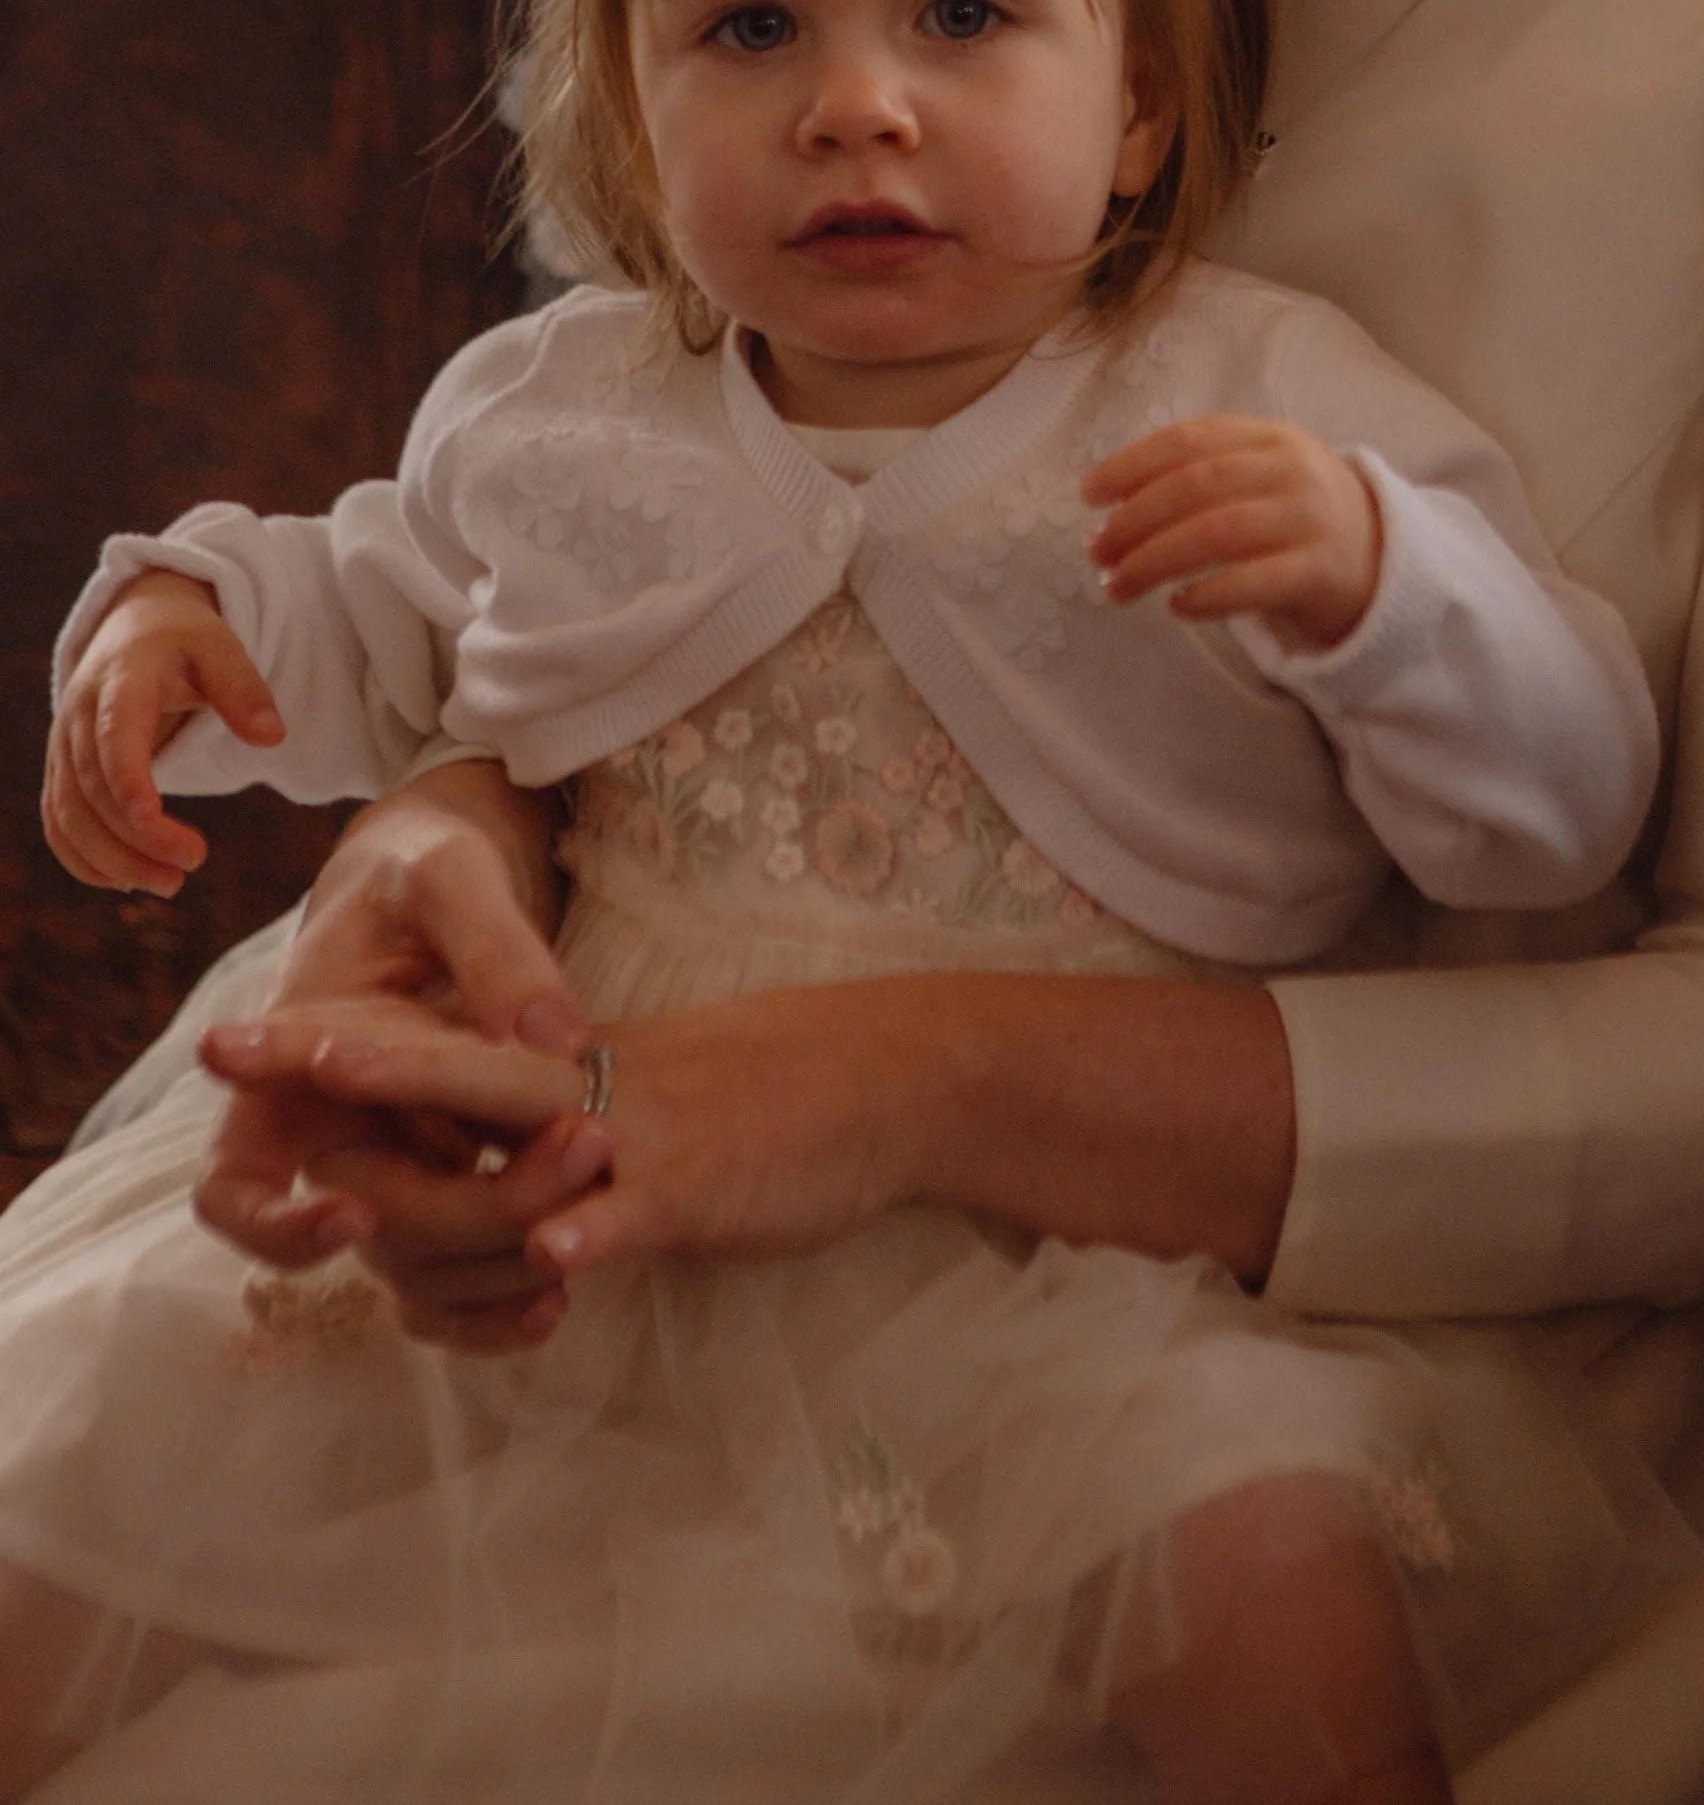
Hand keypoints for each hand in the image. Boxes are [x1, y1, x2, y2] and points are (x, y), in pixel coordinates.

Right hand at [43, 567, 283, 895]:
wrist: (133, 630)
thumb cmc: (184, 641)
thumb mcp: (220, 648)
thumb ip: (243, 688)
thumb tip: (272, 737)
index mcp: (120, 681)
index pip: (114, 738)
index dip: (126, 781)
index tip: (152, 820)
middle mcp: (79, 717)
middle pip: (93, 790)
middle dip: (135, 837)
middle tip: (192, 864)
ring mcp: (63, 747)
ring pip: (69, 816)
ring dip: (111, 860)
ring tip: (170, 884)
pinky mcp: (62, 772)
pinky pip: (58, 824)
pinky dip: (84, 860)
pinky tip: (128, 882)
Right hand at [192, 759, 588, 1349]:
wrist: (447, 882)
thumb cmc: (420, 866)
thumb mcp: (451, 876)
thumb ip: (493, 946)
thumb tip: (549, 1039)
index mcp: (290, 1072)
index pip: (232, 1189)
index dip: (278, 1228)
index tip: (357, 1216)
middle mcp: (333, 1132)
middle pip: (368, 1233)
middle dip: (461, 1222)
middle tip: (562, 1178)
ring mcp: (395, 1159)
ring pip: (424, 1261)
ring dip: (499, 1259)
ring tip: (579, 1242)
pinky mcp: (455, 1172)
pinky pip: (467, 1259)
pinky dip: (508, 1285)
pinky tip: (564, 1291)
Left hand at [205, 986, 925, 1298]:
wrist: (881, 1080)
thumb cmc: (761, 1100)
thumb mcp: (640, 1104)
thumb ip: (554, 1139)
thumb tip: (481, 1198)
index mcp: (564, 1069)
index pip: (432, 1044)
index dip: (333, 1042)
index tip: (238, 1035)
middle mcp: (585, 1090)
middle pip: (446, 1067)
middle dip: (338, 1061)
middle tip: (240, 1045)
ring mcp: (641, 1136)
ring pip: (525, 1138)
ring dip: (435, 1155)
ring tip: (346, 1169)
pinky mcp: (702, 1186)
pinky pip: (639, 1207)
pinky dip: (595, 1225)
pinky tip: (555, 1250)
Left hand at [1085, 417, 1383, 652]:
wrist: (1385, 558)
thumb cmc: (1298, 518)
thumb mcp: (1263, 476)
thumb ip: (1202, 477)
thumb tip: (1110, 510)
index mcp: (1269, 437)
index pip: (1190, 440)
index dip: (1133, 465)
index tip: (1089, 495)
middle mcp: (1291, 470)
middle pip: (1197, 487)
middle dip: (1135, 520)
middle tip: (1097, 553)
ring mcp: (1310, 519)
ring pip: (1218, 533)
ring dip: (1155, 561)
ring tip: (1118, 587)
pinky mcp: (1322, 572)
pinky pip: (1254, 583)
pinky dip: (1207, 595)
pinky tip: (1177, 607)